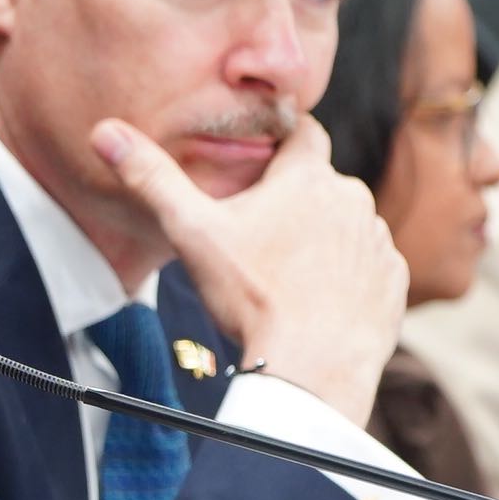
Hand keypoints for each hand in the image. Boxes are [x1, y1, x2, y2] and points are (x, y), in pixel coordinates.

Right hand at [87, 114, 404, 422]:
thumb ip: (152, 178)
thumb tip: (105, 131)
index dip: (283, 142)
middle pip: (321, 185)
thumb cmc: (253, 298)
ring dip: (324, 239)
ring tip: (288, 276)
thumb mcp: (192, 232)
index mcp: (307, 178)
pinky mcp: (393, 280)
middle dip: (296, 201)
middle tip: (259, 240)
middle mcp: (353, 199)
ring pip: (347, 225)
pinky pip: (370, 265)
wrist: (312, 367)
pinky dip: (348, 276)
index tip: (264, 161)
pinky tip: (319, 300)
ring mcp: (378, 241)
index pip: (304, 133)